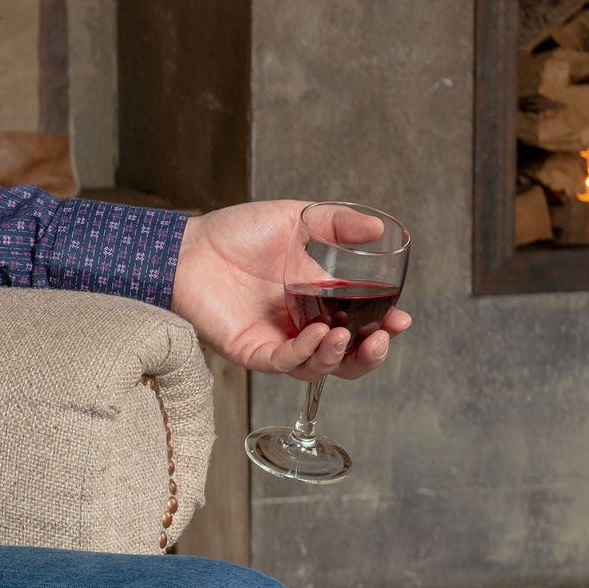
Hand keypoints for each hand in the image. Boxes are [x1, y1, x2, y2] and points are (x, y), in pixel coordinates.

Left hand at [171, 201, 412, 381]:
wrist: (187, 246)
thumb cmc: (234, 233)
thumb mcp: (294, 219)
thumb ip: (336, 224)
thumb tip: (378, 228)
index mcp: (316, 299)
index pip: (358, 324)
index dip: (383, 327)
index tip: (401, 318)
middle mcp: (300, 325)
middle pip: (345, 357)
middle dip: (370, 353)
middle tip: (384, 336)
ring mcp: (276, 340)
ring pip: (317, 368)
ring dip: (338, 356)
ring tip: (345, 336)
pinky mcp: (250, 350)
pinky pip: (283, 363)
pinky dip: (304, 353)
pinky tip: (317, 335)